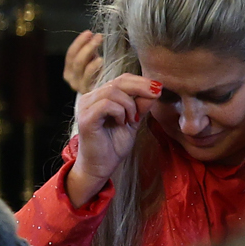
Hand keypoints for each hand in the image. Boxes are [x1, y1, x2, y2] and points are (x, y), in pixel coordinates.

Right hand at [62, 29, 104, 93]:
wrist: (105, 100)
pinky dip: (92, 66)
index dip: (79, 42)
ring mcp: (78, 86)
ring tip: (98, 42)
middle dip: (86, 45)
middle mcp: (71, 79)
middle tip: (97, 36)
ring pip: (79, 65)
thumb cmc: (101, 79)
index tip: (89, 32)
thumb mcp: (93, 64)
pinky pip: (87, 77)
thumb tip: (92, 36)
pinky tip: (100, 60)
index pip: (71, 54)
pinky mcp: (87, 91)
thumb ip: (90, 53)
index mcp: (69, 71)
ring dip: (89, 51)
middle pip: (75, 58)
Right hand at [67, 73, 159, 205]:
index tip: (159, 88)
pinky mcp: (86, 118)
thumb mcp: (133, 121)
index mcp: (101, 96)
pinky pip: (106, 104)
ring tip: (132, 119)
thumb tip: (155, 88)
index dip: (141, 81)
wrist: (101, 166)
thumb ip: (141, 105)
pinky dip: (120, 112)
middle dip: (141, 87)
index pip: (122, 79)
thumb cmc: (114, 144)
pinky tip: (122, 122)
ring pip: (112, 91)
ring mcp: (86, 107)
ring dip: (129, 105)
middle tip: (156, 94)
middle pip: (118, 81)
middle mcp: (90, 98)